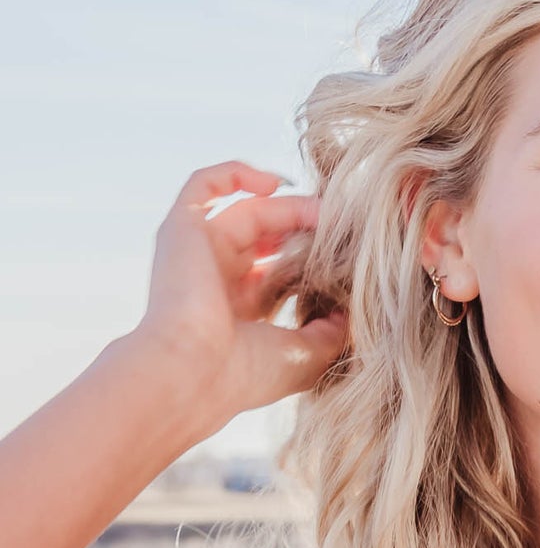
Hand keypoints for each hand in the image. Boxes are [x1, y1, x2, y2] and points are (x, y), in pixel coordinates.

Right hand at [135, 161, 348, 428]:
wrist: (192, 370)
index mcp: (240, 313)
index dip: (310, 259)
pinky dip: (237, 174)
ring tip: (325, 210)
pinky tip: (275, 184)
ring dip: (288, 206)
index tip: (344, 256)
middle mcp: (216, 280)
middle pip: (266, 238)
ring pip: (246, 210)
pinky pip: (204, 184)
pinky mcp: (181, 228)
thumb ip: (331, 331)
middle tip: (342, 227)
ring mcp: (197, 252)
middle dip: (304, 229)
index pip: (277, 272)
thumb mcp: (306, 356)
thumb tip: (350, 312)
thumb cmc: (246, 374)